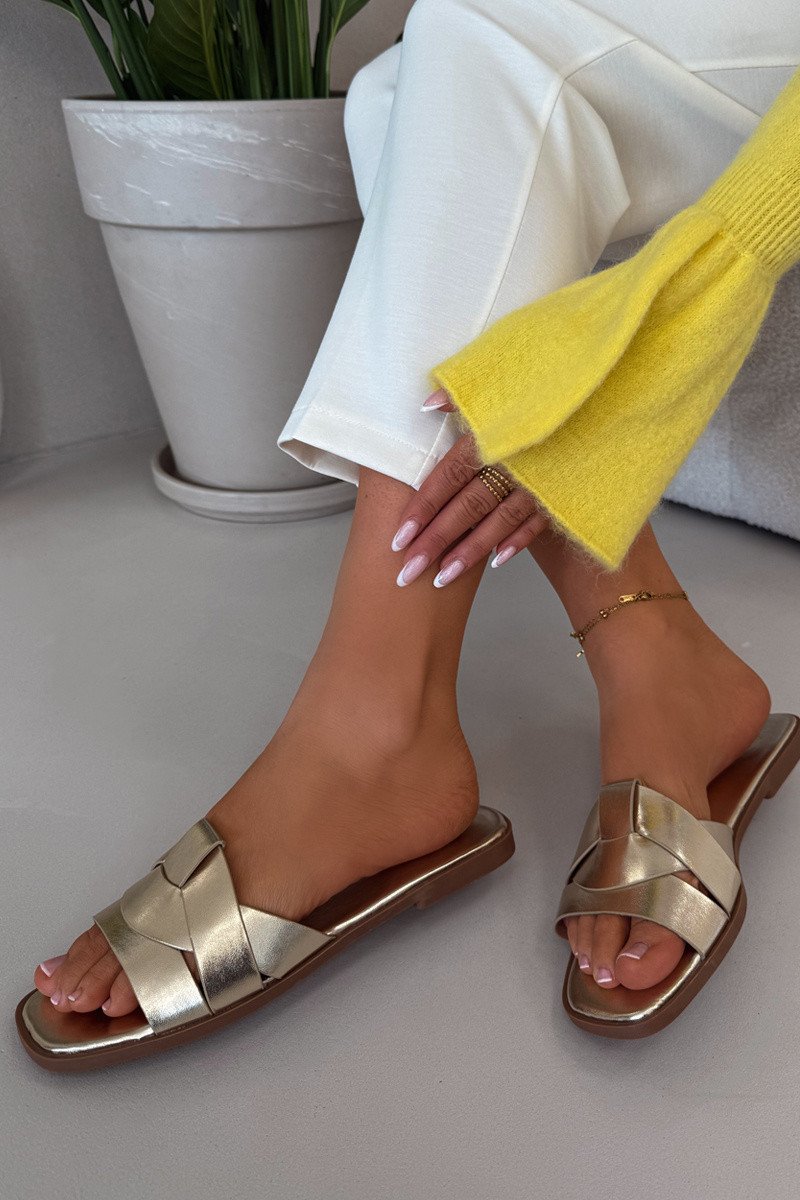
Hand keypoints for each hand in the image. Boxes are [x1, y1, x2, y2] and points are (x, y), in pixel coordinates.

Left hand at [390, 388, 547, 586]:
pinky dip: (517, 542)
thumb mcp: (504, 386)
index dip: (423, 507)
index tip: (398, 537)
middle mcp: (513, 463)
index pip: (449, 476)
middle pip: (467, 507)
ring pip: (499, 523)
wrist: (602, 396)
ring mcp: (541, 482)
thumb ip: (462, 398)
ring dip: (469, 553)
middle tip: (407, 571)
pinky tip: (495, 562)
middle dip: (435, 541)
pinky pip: (537, 523)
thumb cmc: (545, 391)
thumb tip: (426, 406)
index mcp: (493, 436)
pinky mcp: (565, 494)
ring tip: (440, 579)